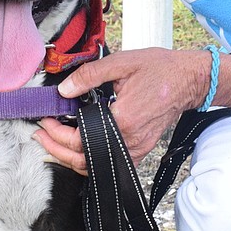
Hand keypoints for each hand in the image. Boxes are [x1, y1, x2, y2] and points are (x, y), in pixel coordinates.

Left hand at [35, 47, 208, 174]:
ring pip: (95, 167)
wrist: (189, 80)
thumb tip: (64, 90)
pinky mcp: (140, 150)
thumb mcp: (122, 63)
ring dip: (70, 157)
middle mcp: (129, 141)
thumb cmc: (161, 70)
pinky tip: (78, 147)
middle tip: (41, 134)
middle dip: (56, 149)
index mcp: (123, 120)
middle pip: (83, 161)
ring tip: (53, 142)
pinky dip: (89, 160)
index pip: (79, 140)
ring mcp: (136, 149)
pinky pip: (108, 162)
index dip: (56, 134)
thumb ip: (89, 76)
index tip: (45, 121)